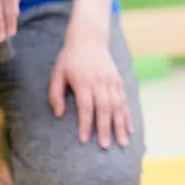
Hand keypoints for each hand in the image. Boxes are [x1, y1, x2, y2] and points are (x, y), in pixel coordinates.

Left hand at [49, 31, 130, 148]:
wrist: (89, 38)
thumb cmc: (69, 58)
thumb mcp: (57, 73)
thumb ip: (55, 94)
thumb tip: (58, 115)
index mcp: (83, 81)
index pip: (86, 107)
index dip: (86, 124)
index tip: (85, 140)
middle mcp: (100, 82)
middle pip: (105, 109)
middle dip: (105, 129)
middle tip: (106, 146)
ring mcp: (112, 81)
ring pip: (118, 107)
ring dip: (120, 126)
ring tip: (122, 142)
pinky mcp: (119, 81)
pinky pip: (124, 101)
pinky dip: (127, 116)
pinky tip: (129, 128)